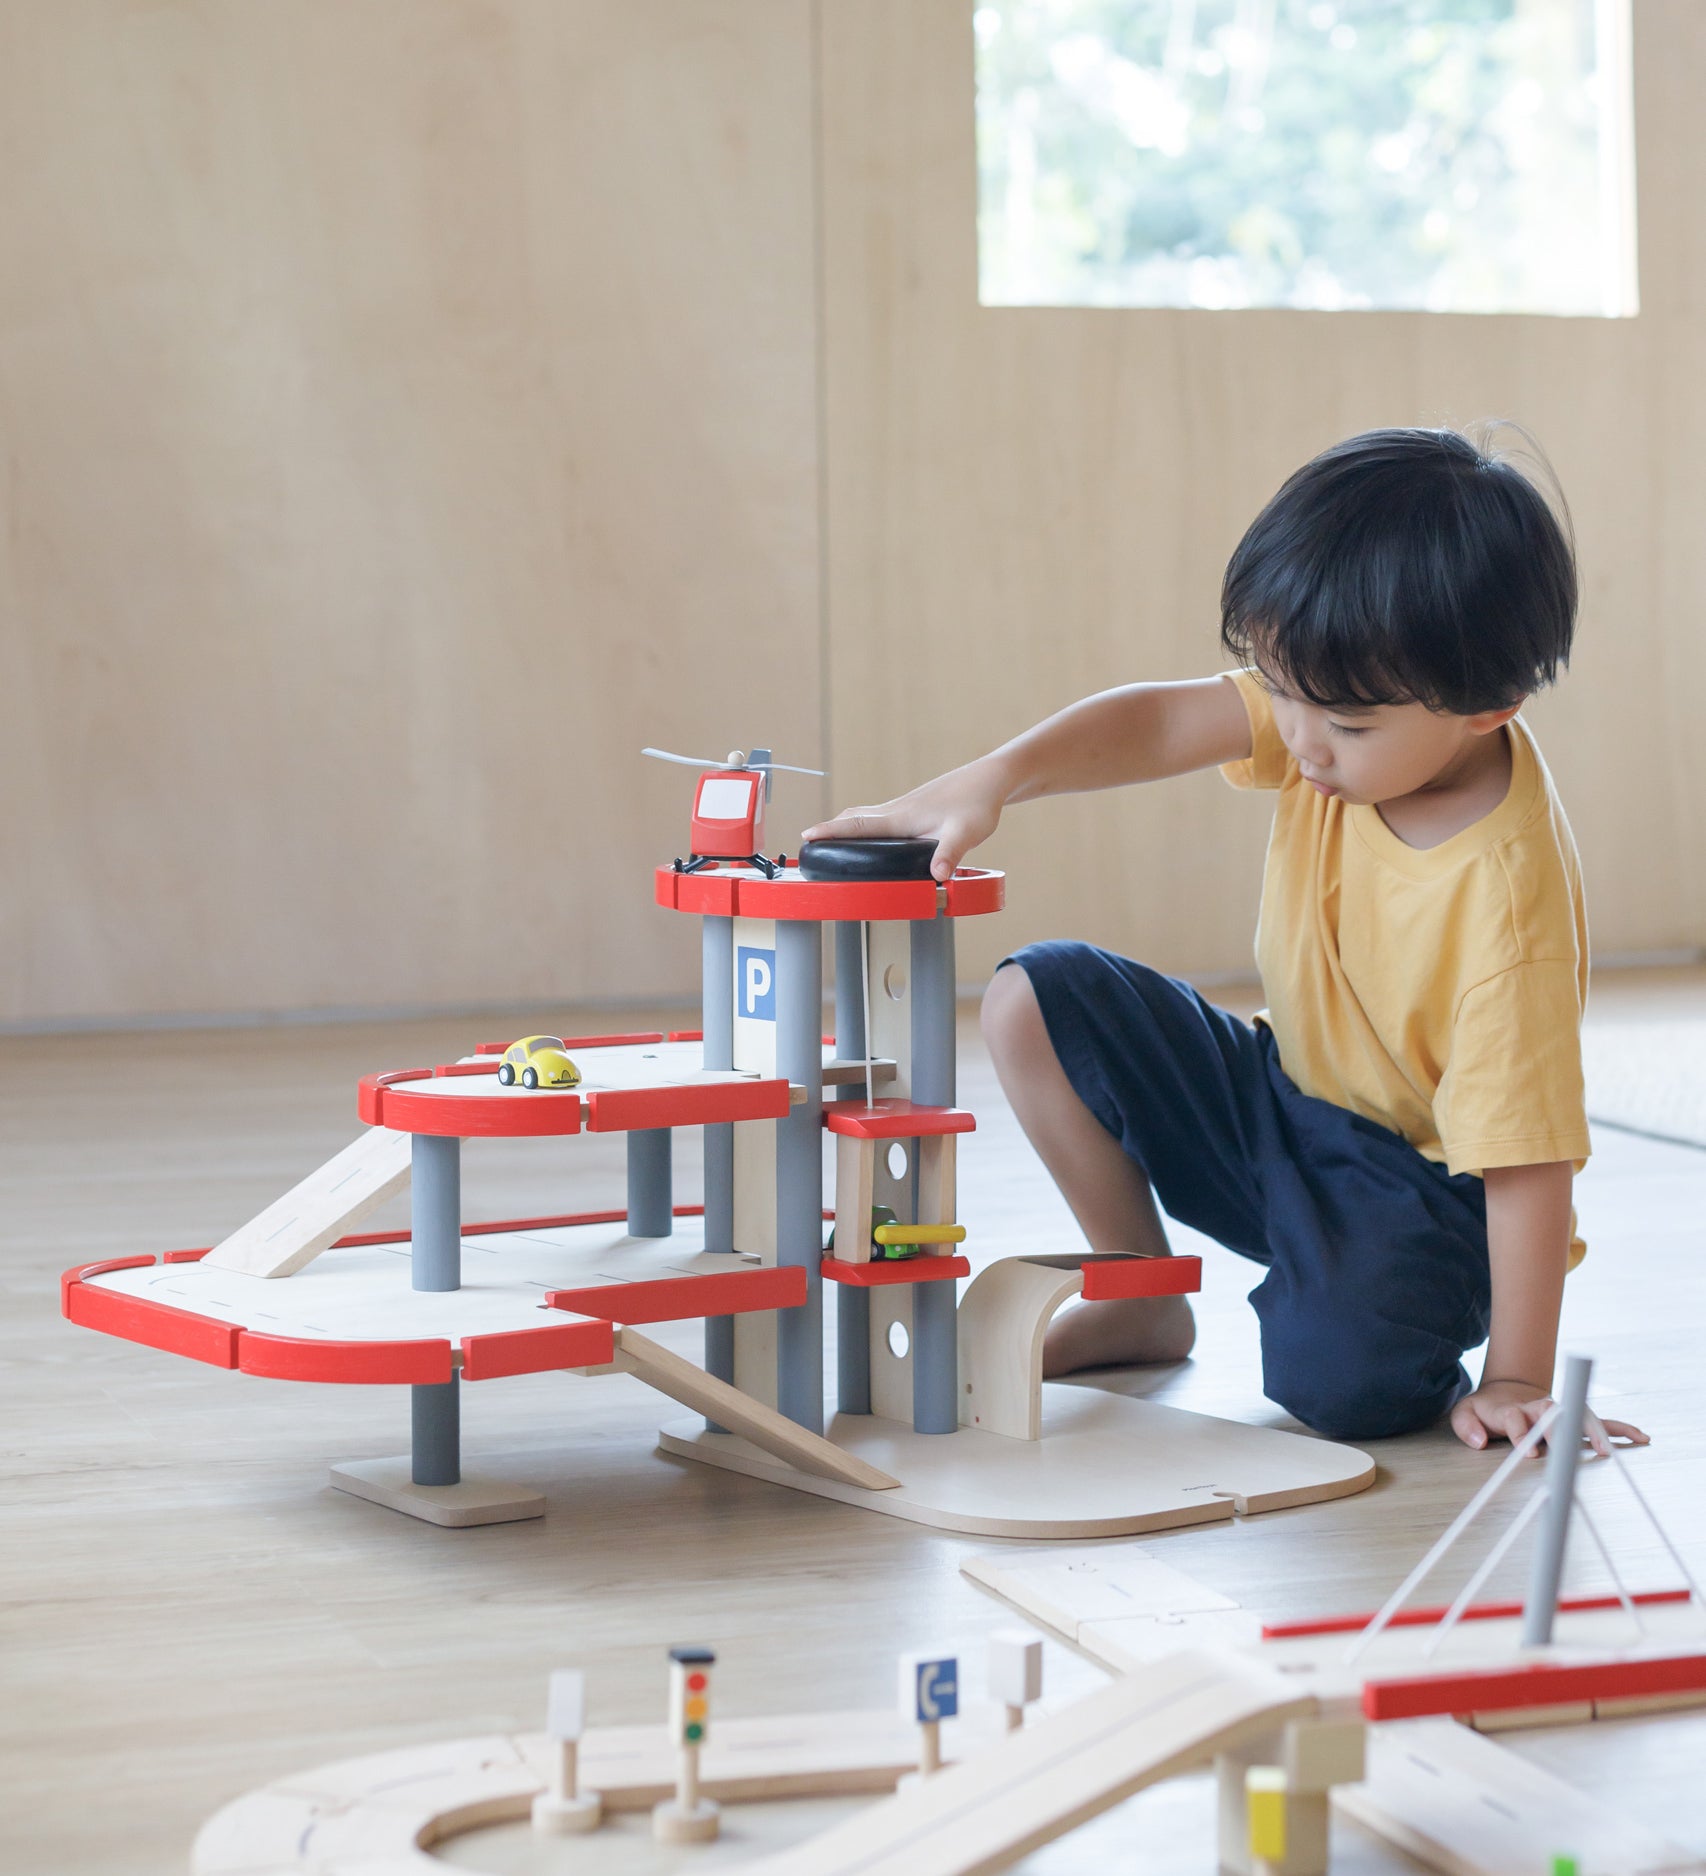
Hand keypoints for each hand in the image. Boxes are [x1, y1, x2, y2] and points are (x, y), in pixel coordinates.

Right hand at [802, 758, 1008, 880]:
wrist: (989, 779)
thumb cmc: (976, 803)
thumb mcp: (965, 833)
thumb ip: (949, 853)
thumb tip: (937, 875)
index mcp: (901, 817)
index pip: (857, 824)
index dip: (830, 831)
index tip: (806, 835)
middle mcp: (897, 810)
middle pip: (854, 818)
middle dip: (830, 829)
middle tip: (810, 842)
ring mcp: (904, 808)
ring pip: (866, 817)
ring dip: (846, 826)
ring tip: (833, 842)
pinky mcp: (914, 809)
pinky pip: (879, 818)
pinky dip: (864, 826)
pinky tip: (873, 838)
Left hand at [1450, 1378, 1649, 1455]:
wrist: (1507, 1392)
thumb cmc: (1487, 1409)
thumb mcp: (1466, 1414)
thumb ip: (1467, 1427)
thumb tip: (1480, 1442)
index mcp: (1512, 1409)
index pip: (1515, 1418)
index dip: (1521, 1433)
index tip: (1528, 1452)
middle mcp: (1539, 1407)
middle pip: (1551, 1412)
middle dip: (1562, 1430)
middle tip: (1572, 1448)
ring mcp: (1560, 1411)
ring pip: (1578, 1415)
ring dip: (1593, 1431)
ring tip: (1607, 1452)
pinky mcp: (1575, 1418)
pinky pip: (1601, 1421)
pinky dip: (1620, 1429)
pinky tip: (1641, 1438)